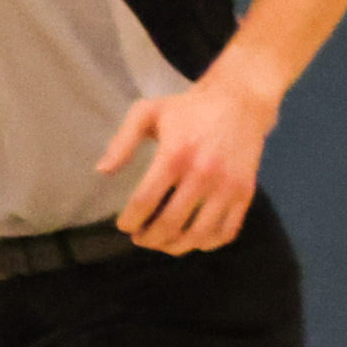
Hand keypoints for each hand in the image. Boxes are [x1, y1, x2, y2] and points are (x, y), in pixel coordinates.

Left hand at [96, 66, 279, 254]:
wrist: (239, 100)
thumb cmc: (188, 108)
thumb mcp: (148, 112)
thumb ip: (123, 141)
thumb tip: (102, 171)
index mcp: (174, 155)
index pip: (144, 201)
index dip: (130, 221)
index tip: (124, 225)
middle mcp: (202, 174)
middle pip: (169, 225)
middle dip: (148, 239)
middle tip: (140, 238)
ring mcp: (226, 187)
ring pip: (197, 235)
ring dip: (175, 247)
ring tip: (163, 242)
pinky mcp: (244, 193)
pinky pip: (226, 232)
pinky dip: (207, 244)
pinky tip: (193, 239)